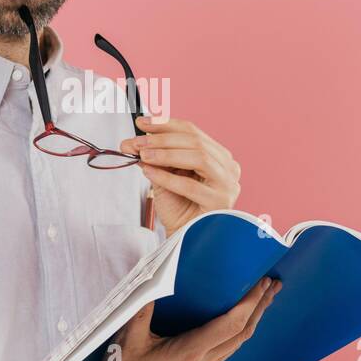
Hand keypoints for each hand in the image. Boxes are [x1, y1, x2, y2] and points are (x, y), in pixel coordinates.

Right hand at [75, 274, 282, 360]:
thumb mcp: (128, 338)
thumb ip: (143, 306)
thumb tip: (153, 278)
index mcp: (189, 353)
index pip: (231, 324)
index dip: (250, 302)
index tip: (262, 283)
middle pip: (242, 335)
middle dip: (260, 309)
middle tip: (273, 286)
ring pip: (235, 347)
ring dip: (251, 323)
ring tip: (261, 303)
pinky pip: (223, 356)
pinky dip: (235, 337)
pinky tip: (233, 329)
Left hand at [118, 116, 240, 237]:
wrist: (185, 238)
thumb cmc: (179, 207)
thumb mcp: (165, 175)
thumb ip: (154, 157)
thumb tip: (131, 141)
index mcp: (219, 156)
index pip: (192, 132)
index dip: (166, 124)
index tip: (141, 122)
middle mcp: (229, 167)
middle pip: (195, 142)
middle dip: (162, 139)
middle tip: (137, 142)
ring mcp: (228, 184)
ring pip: (198, 158)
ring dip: (166, 154)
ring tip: (143, 155)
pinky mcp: (220, 202)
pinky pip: (190, 185)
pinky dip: (167, 176)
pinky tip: (149, 172)